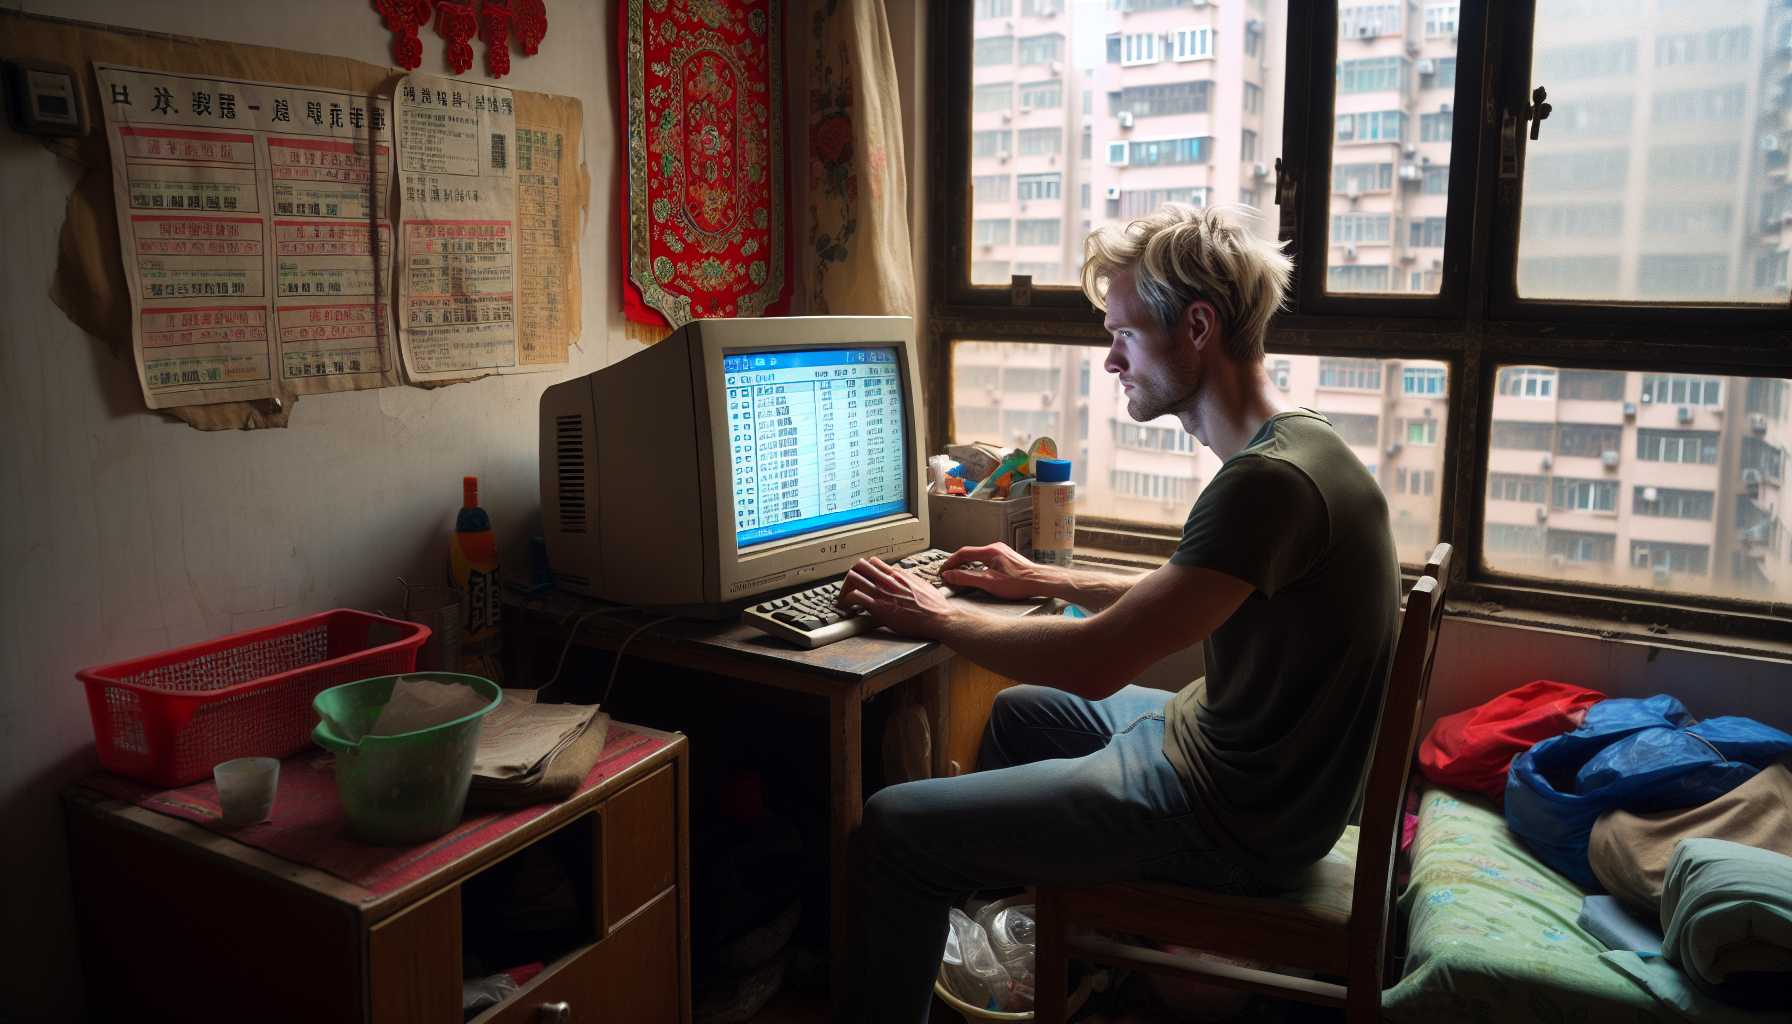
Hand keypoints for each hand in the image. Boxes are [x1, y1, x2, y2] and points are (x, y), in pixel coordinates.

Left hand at [835, 557, 957, 639]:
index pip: (873, 562)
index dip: (864, 569)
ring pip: (853, 577)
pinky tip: (847, 609)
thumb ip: (909, 580)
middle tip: (849, 588)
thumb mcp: (922, 584)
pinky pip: (854, 597)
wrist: (939, 618)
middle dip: (852, 576)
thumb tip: (904, 578)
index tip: (862, 578)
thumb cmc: (935, 606)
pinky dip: (846, 602)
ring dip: (845, 588)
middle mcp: (888, 580)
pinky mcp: (878, 607)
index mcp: (898, 575)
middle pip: (860, 565)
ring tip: (844, 599)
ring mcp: (882, 592)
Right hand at [939, 542, 1054, 600]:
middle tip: (949, 573)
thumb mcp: (988, 583)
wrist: (1040, 581)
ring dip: (968, 564)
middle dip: (957, 563)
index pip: (962, 553)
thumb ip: (966, 578)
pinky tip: (978, 574)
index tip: (943, 571)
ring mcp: (1002, 552)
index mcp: (989, 551)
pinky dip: (978, 565)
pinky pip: (987, 559)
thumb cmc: (1019, 583)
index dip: (950, 562)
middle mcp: (995, 548)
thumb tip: (950, 576)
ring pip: (978, 556)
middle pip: (970, 553)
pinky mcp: (1007, 558)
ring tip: (960, 575)